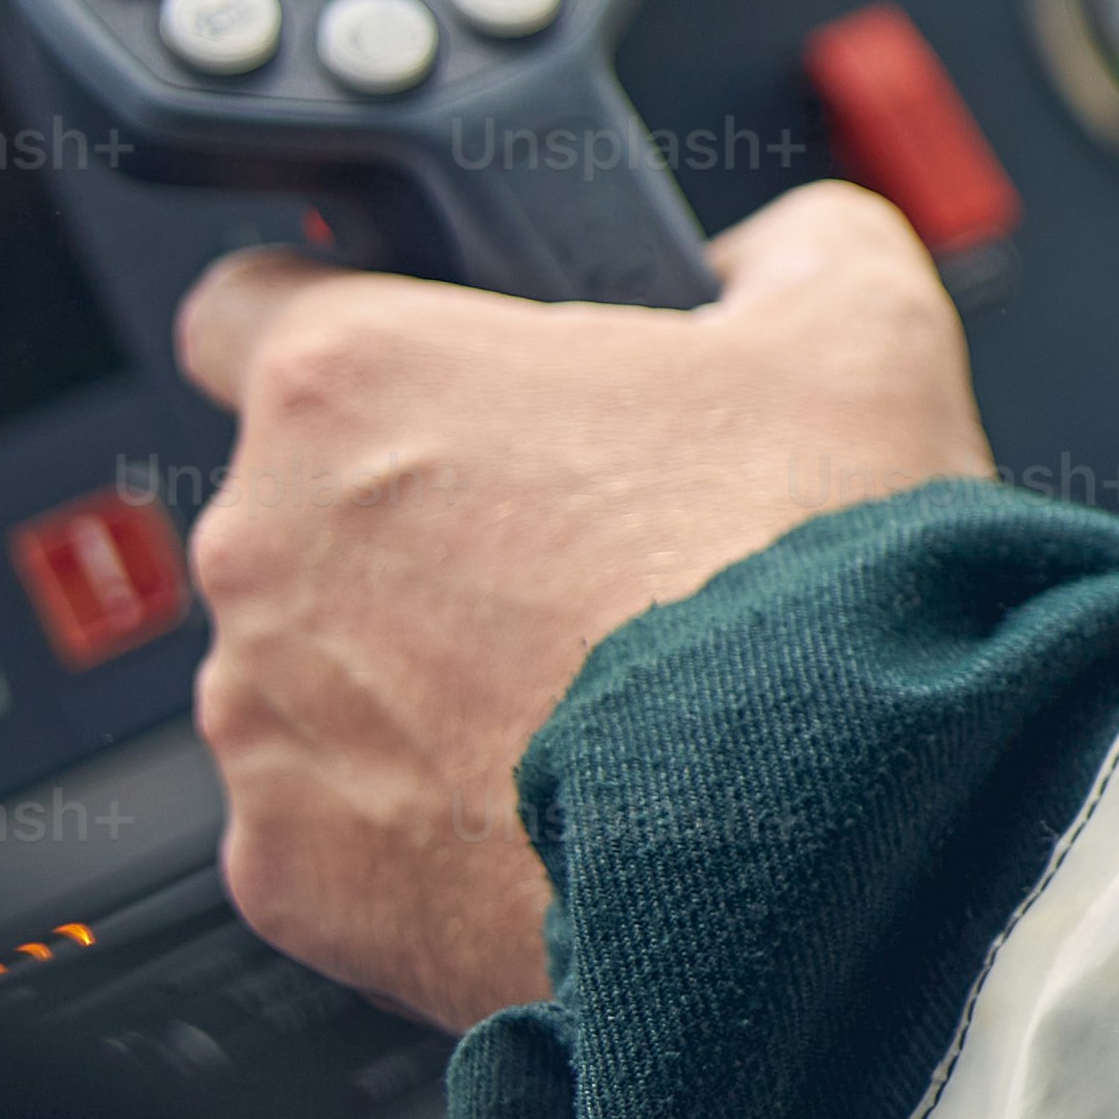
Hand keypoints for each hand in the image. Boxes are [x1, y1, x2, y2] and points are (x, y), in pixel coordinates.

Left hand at [181, 183, 992, 1026]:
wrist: (818, 828)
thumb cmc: (810, 579)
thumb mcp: (866, 332)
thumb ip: (794, 249)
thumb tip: (768, 261)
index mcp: (360, 381)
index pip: (251, 304)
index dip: (367, 333)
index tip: (442, 380)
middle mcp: (266, 540)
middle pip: (309, 508)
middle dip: (432, 529)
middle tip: (592, 560)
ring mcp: (264, 715)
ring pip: (321, 672)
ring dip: (428, 675)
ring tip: (599, 701)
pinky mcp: (289, 869)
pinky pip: (341, 825)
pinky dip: (431, 818)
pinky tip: (568, 804)